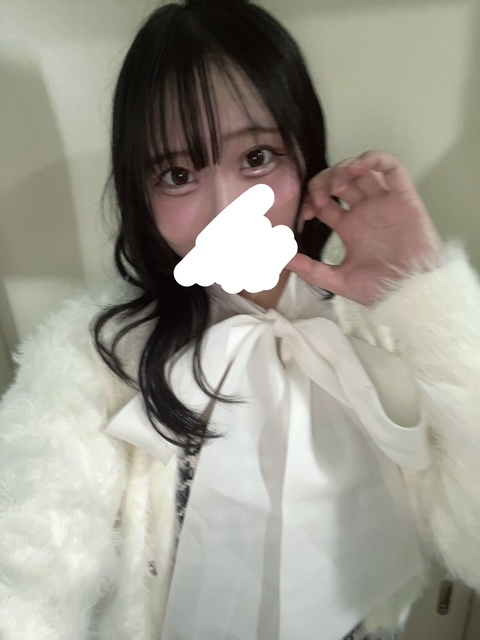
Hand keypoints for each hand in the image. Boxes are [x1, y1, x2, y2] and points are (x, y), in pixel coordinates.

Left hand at [286, 151, 443, 305]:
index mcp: (349, 227)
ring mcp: (383, 202)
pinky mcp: (404, 197)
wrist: (410, 293)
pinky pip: (392, 167)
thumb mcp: (338, 281)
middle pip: (339, 181)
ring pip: (362, 169)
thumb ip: (312, 270)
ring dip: (344, 168)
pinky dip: (374, 159)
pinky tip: (358, 168)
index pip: (324, 202)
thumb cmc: (380, 289)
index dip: (310, 200)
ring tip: (336, 184)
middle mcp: (364, 211)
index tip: (304, 214)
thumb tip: (283, 260)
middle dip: (323, 182)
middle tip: (318, 198)